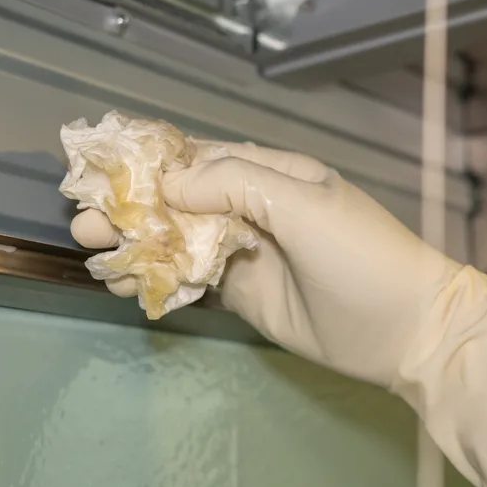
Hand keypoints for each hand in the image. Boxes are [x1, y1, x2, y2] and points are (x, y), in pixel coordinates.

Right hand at [70, 141, 463, 388]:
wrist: (405, 330)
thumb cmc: (360, 255)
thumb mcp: (302, 203)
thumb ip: (235, 184)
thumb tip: (168, 183)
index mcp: (272, 172)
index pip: (198, 157)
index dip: (148, 161)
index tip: (99, 168)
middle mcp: (254, 207)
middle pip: (177, 199)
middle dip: (128, 206)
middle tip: (82, 219)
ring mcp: (246, 252)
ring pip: (176, 240)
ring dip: (133, 243)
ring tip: (90, 251)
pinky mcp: (243, 294)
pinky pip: (188, 279)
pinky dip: (152, 278)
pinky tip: (119, 282)